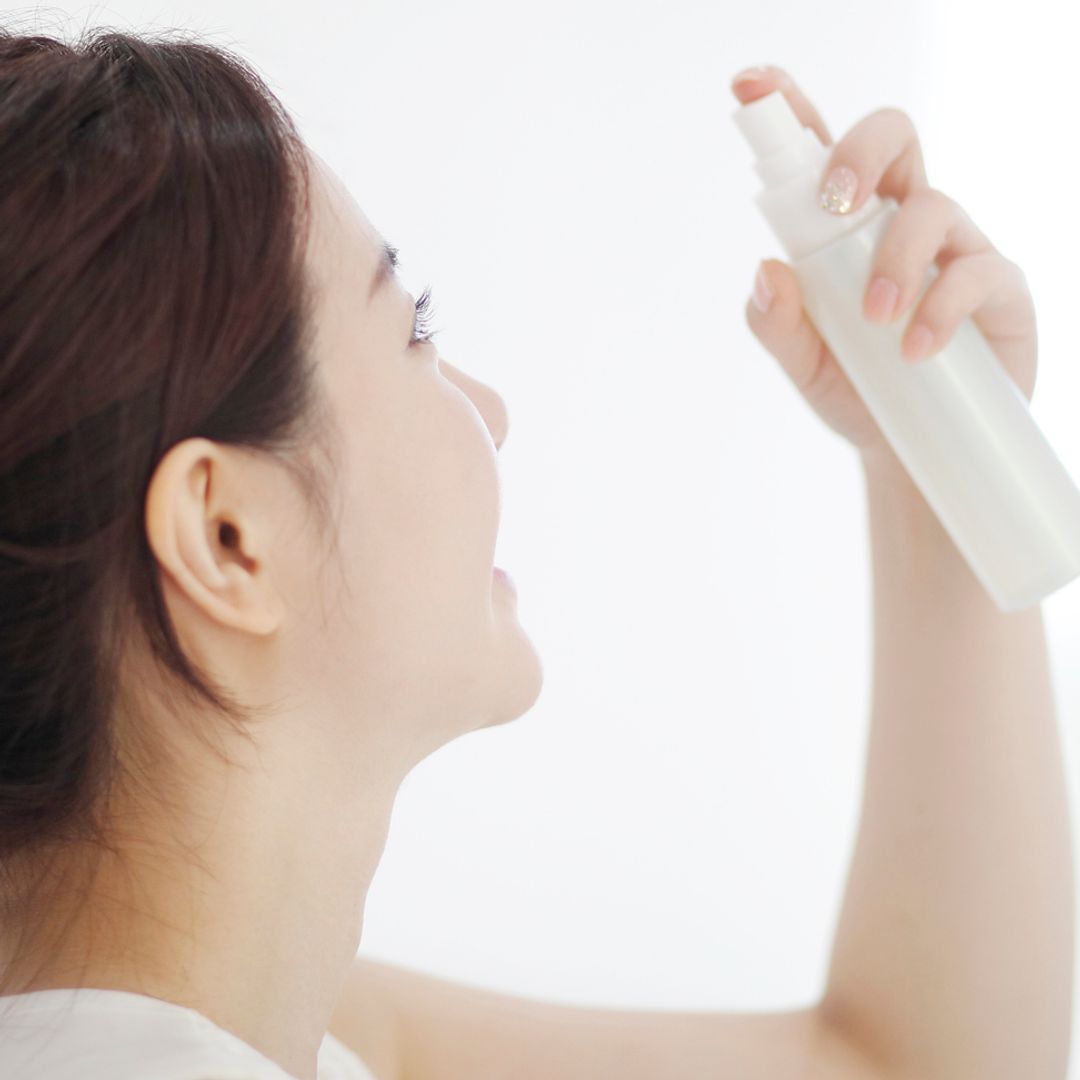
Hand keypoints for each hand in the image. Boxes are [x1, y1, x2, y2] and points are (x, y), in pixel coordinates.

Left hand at [731, 66, 1037, 467]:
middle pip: (894, 138)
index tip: (750, 82)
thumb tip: (766, 272)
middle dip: (859, 150)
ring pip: (930, 206)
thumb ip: (778, 325)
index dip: (791, 110)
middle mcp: (901, 221)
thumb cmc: (857, 395)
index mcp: (847, 230)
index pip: (822, 155)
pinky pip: (977, 271)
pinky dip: (941, 307)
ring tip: (876, 319)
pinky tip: (916, 348)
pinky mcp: (998, 287)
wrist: (912, 453)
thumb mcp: (804, 366)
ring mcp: (955, 248)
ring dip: (895, 259)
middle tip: (835, 204)